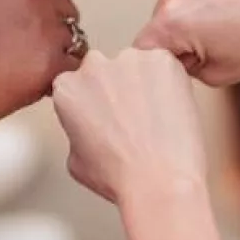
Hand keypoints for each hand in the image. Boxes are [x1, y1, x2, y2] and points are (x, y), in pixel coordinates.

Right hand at [0, 0, 81, 232]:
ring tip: (13, 77)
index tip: (8, 37)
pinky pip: (69, 74)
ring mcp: (45, 27)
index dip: (32, 18)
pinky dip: (51, 85)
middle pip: (65, 14)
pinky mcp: (49, 65)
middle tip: (13, 62)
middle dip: (49, 37)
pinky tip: (19, 92)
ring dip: (52, 62)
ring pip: (72, 45)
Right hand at [52, 49, 206, 203]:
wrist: (159, 180)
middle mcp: (94, 67)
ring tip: (156, 116)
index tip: (107, 112)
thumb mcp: (75, 160)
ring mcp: (130, 60)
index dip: (96, 100)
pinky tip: (171, 108)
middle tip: (133, 116)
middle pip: (106, 68)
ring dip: (145, 83)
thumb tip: (87, 127)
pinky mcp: (162, 60)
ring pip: (138, 65)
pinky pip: (166, 65)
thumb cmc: (121, 176)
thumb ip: (76, 130)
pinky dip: (171, 82)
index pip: (78, 82)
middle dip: (118, 87)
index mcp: (67, 89)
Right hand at [136, 0, 239, 85]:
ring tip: (236, 15)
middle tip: (224, 40)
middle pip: (160, 19)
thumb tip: (171, 53)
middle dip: (183, 33)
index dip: (168, 62)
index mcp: (172, 19)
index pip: (146, 50)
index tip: (192, 64)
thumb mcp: (221, 73)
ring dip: (195, 7)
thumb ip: (184, 66)